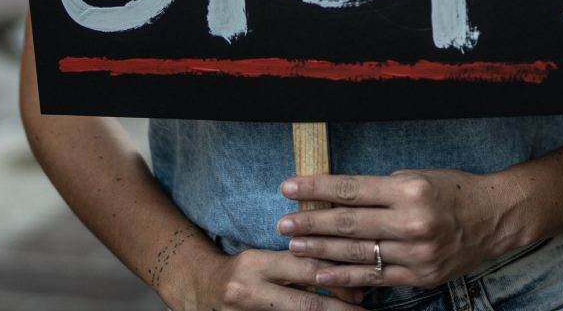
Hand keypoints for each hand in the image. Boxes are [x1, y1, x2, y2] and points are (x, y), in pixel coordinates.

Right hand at [168, 245, 365, 310]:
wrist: (198, 288)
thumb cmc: (242, 270)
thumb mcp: (264, 257)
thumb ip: (296, 261)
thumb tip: (343, 269)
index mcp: (257, 264)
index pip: (304, 267)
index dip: (336, 277)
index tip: (363, 286)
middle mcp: (248, 291)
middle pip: (304, 303)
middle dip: (338, 309)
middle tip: (364, 310)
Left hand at [277, 170, 508, 290]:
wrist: (495, 218)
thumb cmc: (452, 190)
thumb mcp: (417, 177)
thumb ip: (380, 190)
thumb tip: (336, 197)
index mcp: (409, 191)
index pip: (352, 190)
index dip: (317, 189)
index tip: (289, 187)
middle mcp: (412, 223)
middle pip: (349, 224)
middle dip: (311, 223)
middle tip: (282, 222)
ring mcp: (416, 254)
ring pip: (358, 254)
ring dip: (321, 250)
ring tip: (294, 245)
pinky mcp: (419, 276)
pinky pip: (375, 279)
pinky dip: (346, 278)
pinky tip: (321, 273)